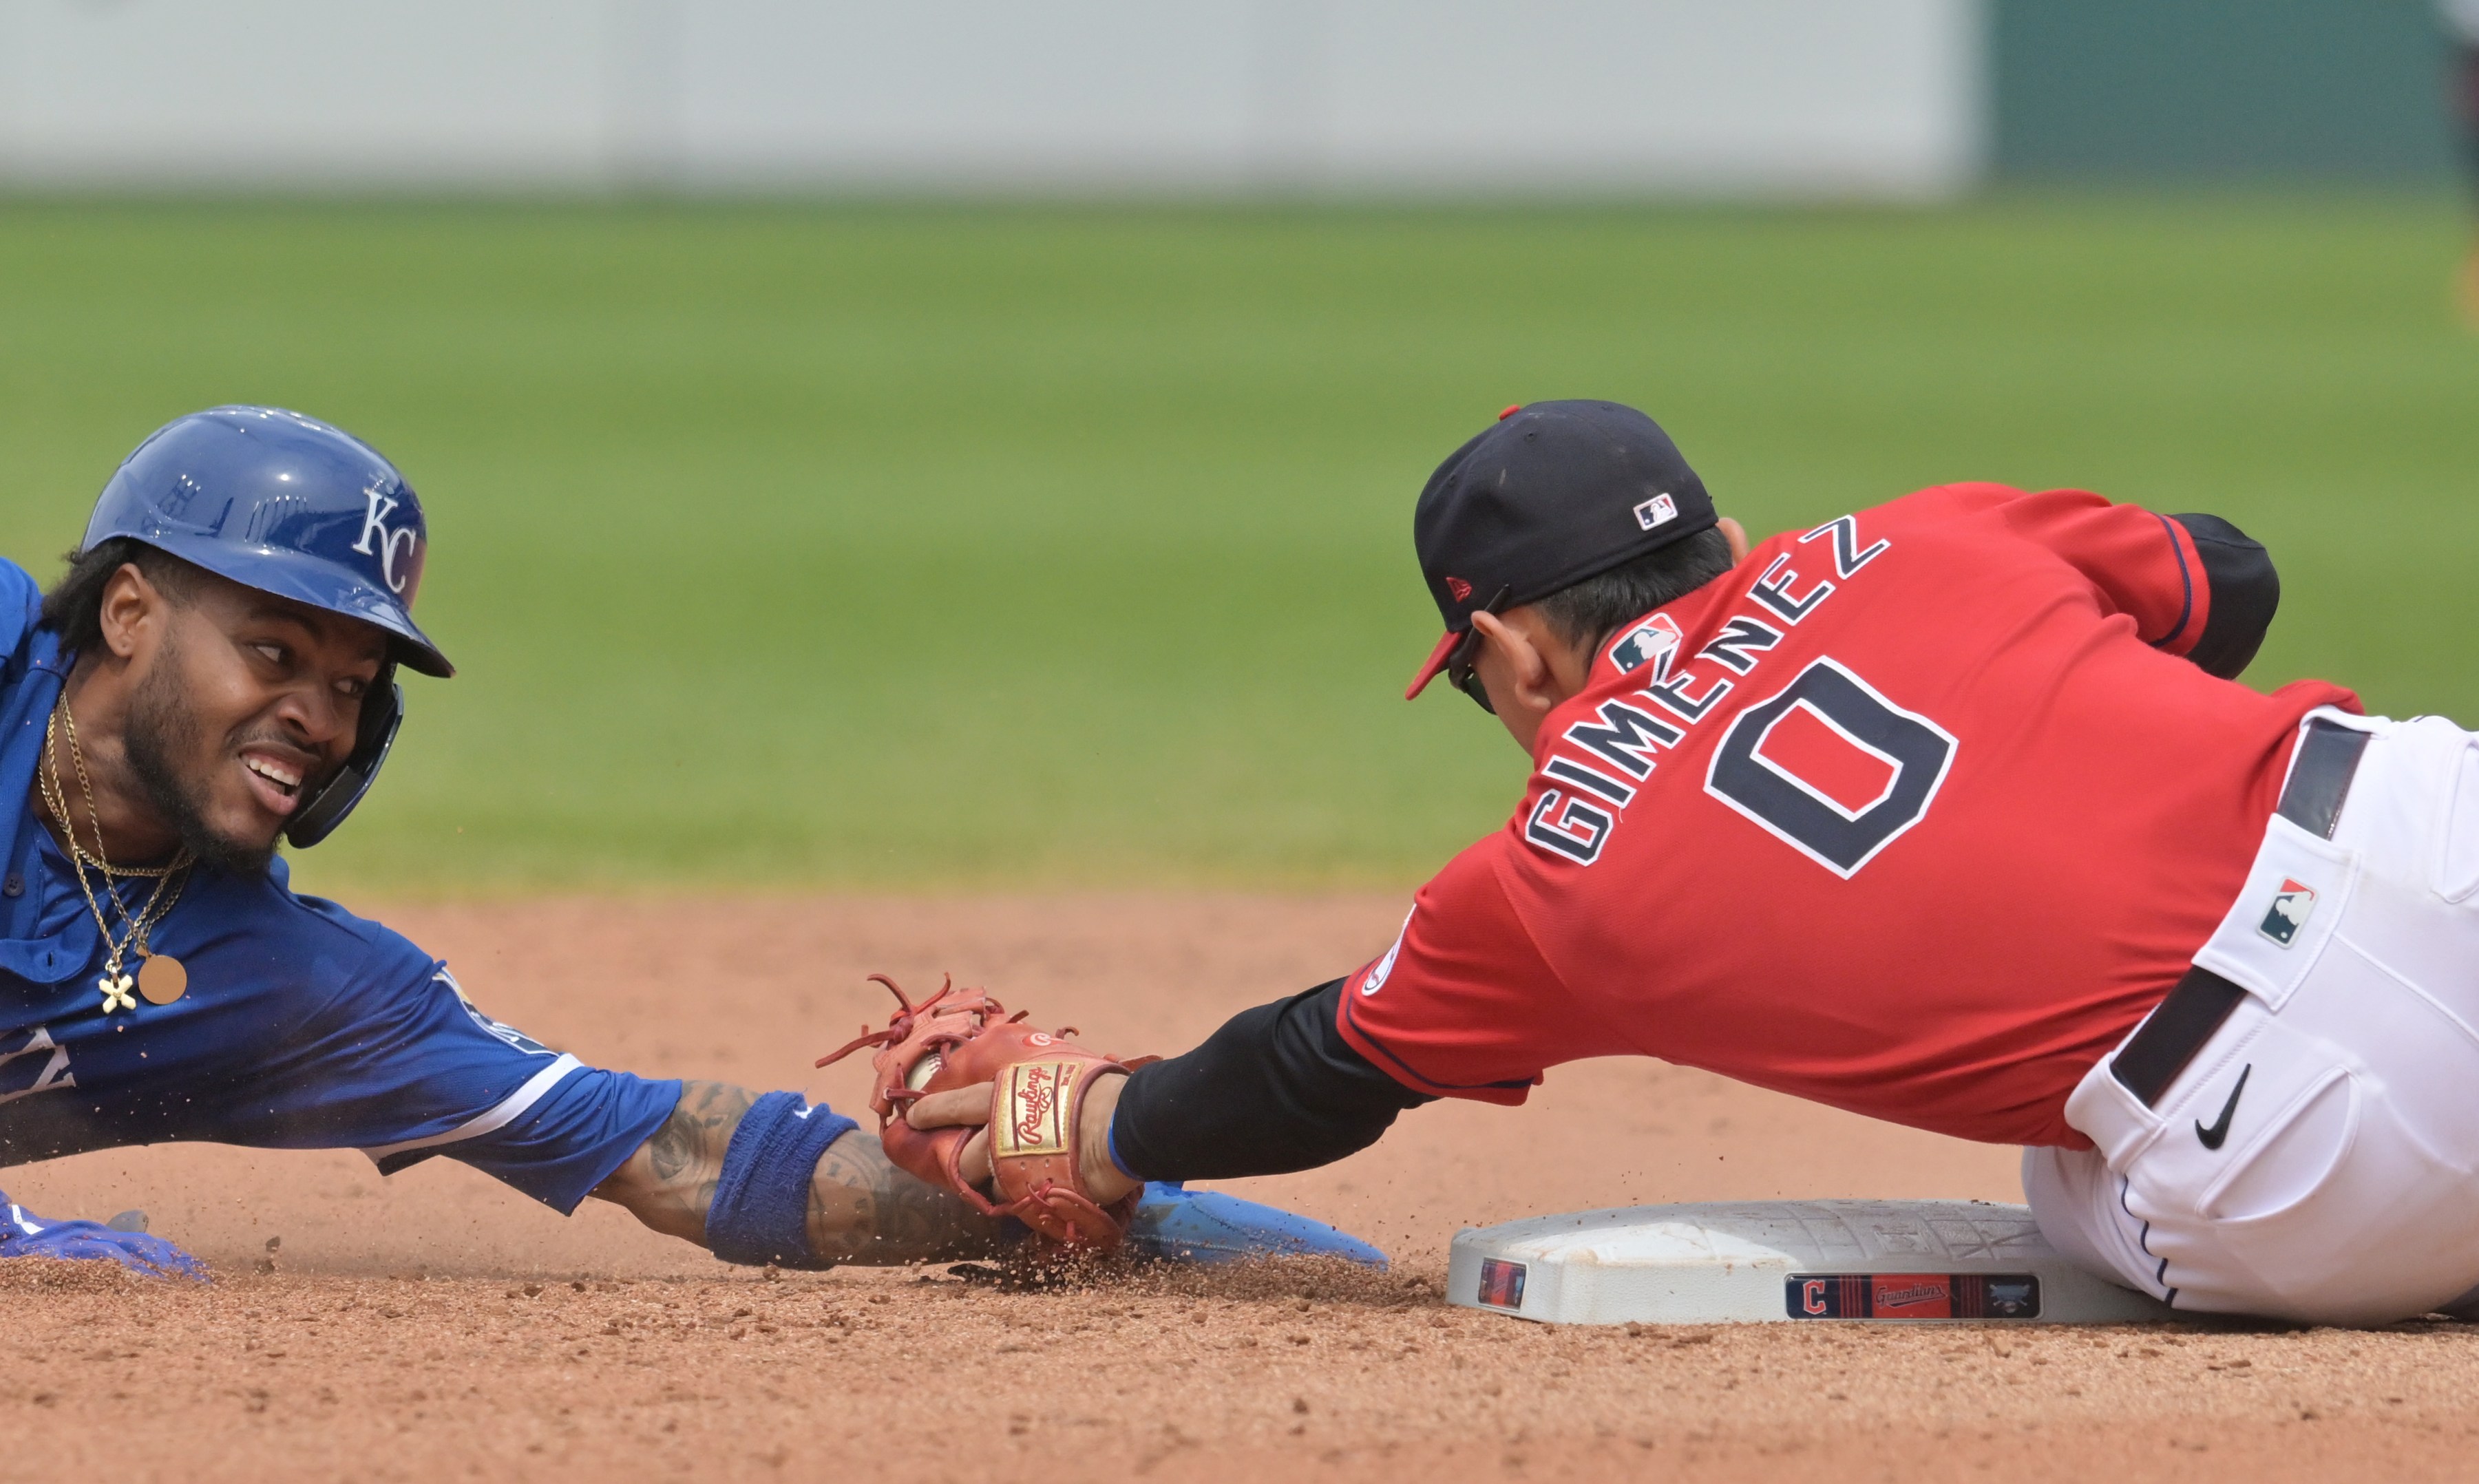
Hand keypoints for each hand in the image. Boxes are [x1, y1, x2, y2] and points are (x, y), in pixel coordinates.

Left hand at [905, 1070, 1139, 1207]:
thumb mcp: (1062, 1073)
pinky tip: (1037, 1194)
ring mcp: (1012, 1168)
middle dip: (965, 1164)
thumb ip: (1039, 1086)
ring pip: (990, 1185)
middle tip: (969, 1165)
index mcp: (1003, 1096)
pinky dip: (1024, 1199)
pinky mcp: (1030, 1195)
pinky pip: (1017, 1203)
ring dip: (999, 1184)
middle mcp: (998, 1133)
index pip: (956, 1106)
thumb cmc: (1100, 1092)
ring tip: (1018, 1180)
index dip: (932, 1113)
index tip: (913, 1118)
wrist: (1123, 1126)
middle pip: (966, 1158)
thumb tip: (1038, 1088)